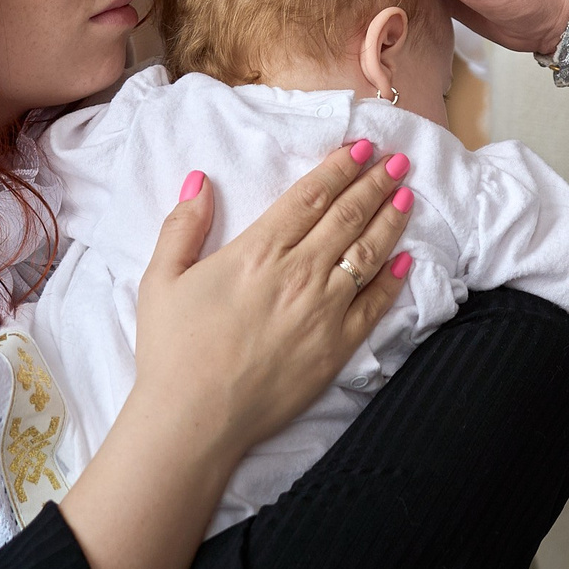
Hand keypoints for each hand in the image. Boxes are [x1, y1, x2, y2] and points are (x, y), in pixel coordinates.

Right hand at [131, 141, 417, 466]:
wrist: (194, 420)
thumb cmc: (172, 351)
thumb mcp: (161, 280)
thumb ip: (182, 226)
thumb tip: (201, 180)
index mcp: (258, 251)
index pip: (310, 196)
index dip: (339, 168)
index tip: (361, 148)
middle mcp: (299, 273)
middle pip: (347, 216)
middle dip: (375, 182)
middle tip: (399, 159)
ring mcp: (324, 310)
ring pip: (368, 252)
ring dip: (391, 219)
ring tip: (407, 194)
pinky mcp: (338, 347)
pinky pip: (375, 305)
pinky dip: (394, 279)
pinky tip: (406, 259)